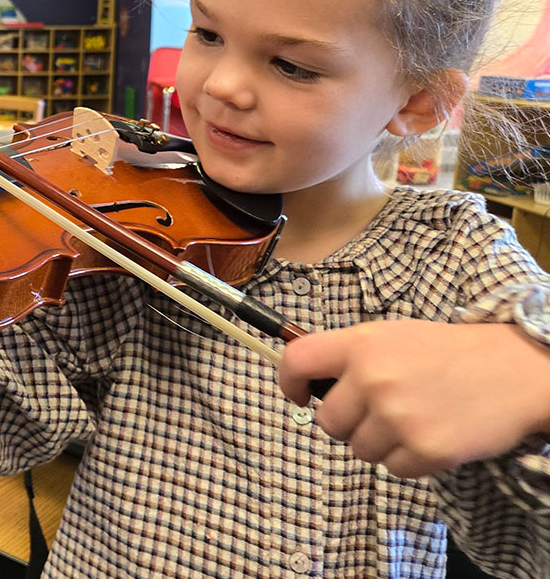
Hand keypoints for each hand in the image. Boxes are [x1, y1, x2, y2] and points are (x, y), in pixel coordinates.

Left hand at [279, 319, 549, 477]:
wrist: (515, 370)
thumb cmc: (448, 352)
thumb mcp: (391, 336)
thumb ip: (349, 356)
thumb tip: (307, 382)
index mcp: (360, 344)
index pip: (297, 362)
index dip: (288, 382)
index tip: (300, 395)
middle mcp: (373, 379)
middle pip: (327, 420)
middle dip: (346, 421)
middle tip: (377, 409)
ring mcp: (398, 417)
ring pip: (358, 449)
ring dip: (378, 441)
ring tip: (411, 417)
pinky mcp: (424, 449)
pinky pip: (392, 468)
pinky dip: (408, 458)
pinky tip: (431, 432)